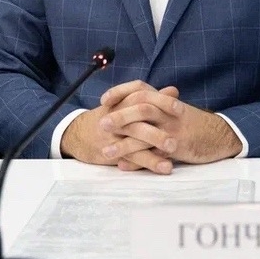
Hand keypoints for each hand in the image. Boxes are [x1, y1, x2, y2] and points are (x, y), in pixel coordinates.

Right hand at [59, 80, 178, 171]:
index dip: (162, 101)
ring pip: (136, 136)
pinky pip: (132, 156)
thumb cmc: (110, 117)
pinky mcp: (112, 151)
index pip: (142, 94)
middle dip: (161, 123)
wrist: (79, 135)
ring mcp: (114, 133)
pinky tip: (165, 167)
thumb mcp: (127, 105)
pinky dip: (150, 162)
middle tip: (179, 131)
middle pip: (140, 114)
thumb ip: (151, 99)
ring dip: (156, 143)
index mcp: (123, 100)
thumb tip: (174, 91)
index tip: (180, 108)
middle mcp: (118, 114)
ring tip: (175, 153)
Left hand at [99, 82, 242, 171]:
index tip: (103, 99)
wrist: (220, 135)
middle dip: (120, 116)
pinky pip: (154, 155)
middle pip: (142, 108)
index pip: (140, 89)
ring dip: (124, 143)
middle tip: (102, 124)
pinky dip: (138, 162)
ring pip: (146, 133)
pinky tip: (123, 166)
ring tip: (106, 152)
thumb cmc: (193, 123)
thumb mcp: (175, 109)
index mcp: (166, 101)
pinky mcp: (178, 148)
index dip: (120, 92)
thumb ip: (156, 103)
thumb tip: (135, 97)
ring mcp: (174, 130)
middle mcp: (169, 113)